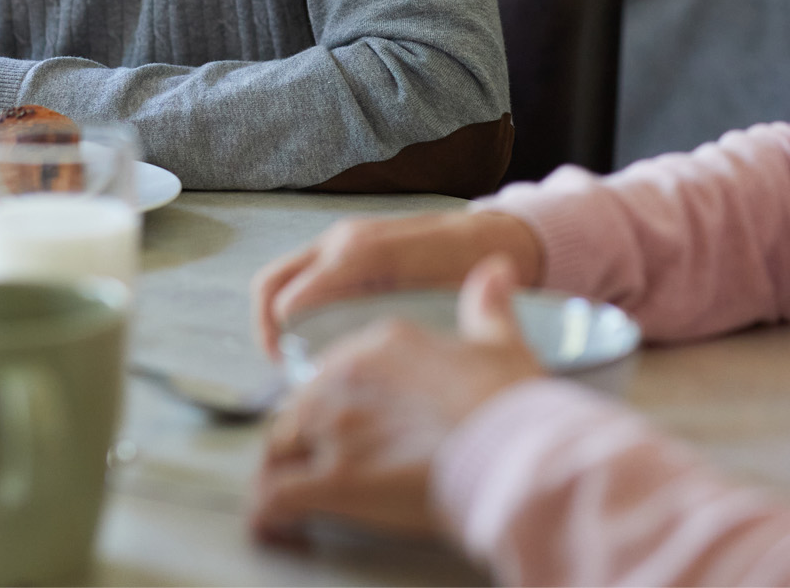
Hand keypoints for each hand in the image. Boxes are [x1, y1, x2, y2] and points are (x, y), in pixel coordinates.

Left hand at [251, 255, 543, 542]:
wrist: (514, 450)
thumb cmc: (509, 403)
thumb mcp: (501, 342)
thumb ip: (488, 305)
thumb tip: (496, 268)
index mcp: (384, 339)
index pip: (334, 366)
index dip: (340, 398)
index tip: (355, 421)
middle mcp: (350, 373)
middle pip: (302, 401)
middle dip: (310, 432)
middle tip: (332, 462)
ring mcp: (337, 423)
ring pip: (282, 442)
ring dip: (291, 466)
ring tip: (310, 492)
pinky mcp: (335, 478)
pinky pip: (277, 493)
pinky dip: (275, 508)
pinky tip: (286, 520)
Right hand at [252, 210, 544, 356]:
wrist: (492, 236)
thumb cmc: (472, 268)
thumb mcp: (442, 298)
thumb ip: (396, 321)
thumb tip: (349, 350)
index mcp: (360, 252)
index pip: (292, 300)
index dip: (287, 345)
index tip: (304, 379)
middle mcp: (340, 241)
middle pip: (270, 286)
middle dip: (268, 333)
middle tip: (288, 371)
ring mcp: (339, 242)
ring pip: (278, 283)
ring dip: (278, 323)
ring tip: (300, 363)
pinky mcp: (343, 251)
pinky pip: (300, 280)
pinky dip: (296, 312)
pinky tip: (321, 344)